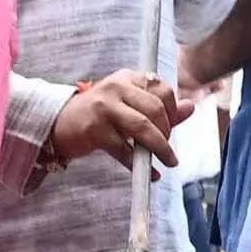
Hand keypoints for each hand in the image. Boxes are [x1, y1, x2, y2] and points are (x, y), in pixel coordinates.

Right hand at [47, 71, 181, 169]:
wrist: (58, 124)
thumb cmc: (100, 115)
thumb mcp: (129, 105)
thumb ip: (160, 106)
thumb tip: (192, 107)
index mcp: (128, 78)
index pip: (162, 89)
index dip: (173, 111)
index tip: (171, 128)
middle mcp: (116, 87)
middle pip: (155, 109)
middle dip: (167, 132)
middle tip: (167, 149)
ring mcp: (104, 107)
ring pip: (142, 127)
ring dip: (160, 148)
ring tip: (168, 162)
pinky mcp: (94, 129)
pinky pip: (124, 150)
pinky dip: (138, 165)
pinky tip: (147, 174)